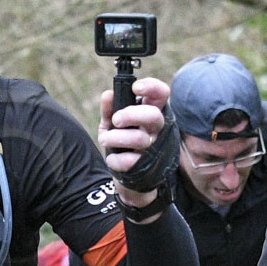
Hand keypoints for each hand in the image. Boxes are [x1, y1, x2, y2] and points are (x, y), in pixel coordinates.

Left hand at [98, 77, 169, 207]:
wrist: (128, 178)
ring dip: (115, 138)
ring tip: (105, 140)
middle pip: (153, 115)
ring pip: (139, 139)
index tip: (135, 87)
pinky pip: (128, 160)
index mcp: (151, 112)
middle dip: (131, 114)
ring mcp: (154, 148)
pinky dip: (114, 159)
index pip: (161, 94)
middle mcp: (157, 129)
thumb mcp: (112, 124)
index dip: (152, 87)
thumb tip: (108, 95)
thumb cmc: (122, 144)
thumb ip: (109, 110)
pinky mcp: (147, 166)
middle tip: (117, 120)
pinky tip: (113, 158)